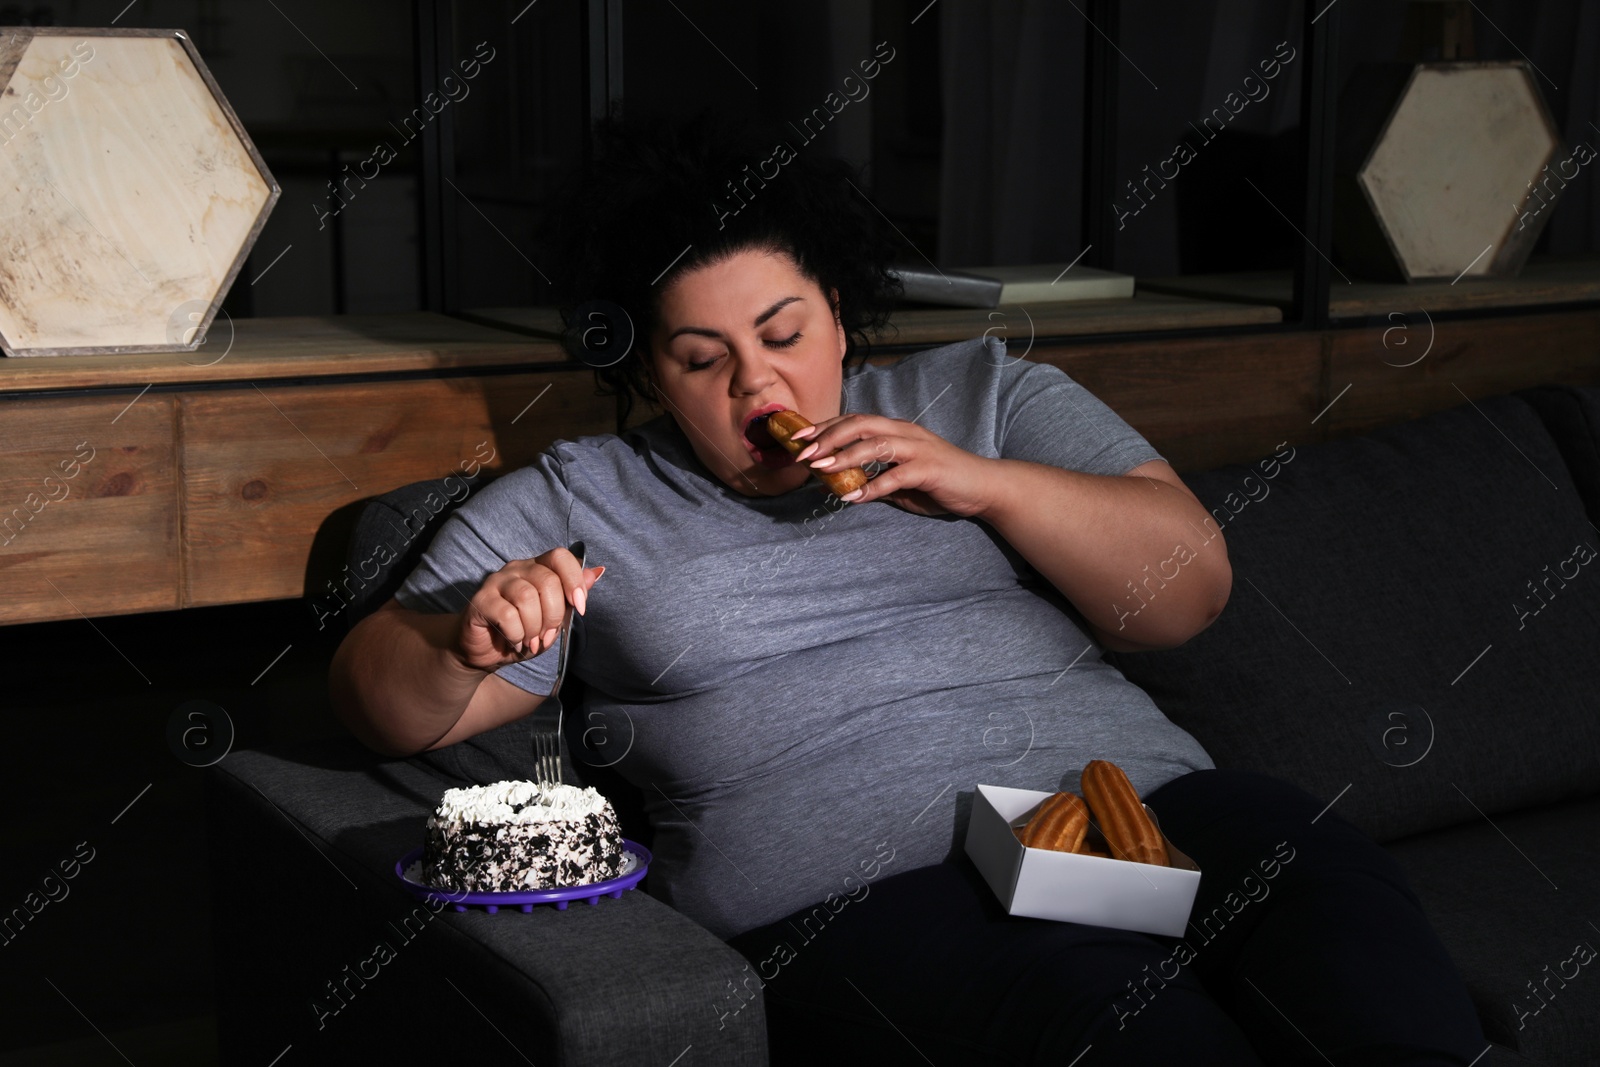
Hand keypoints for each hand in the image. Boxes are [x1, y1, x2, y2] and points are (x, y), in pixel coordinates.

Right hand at [456, 546, 604, 670]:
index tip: (580, 607)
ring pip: (527, 598)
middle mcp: (517, 568)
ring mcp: (496, 581)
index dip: (574, 580)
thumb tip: (597, 572)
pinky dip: (517, 635)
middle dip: (554, 615)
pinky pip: (508, 615)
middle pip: (547, 581)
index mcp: (538, 568)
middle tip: (546, 635)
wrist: (486, 653)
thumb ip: (572, 596)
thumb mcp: (555, 619)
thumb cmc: (522, 633)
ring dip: (534, 627)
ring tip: (530, 640)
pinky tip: (514, 641)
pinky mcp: (480, 600)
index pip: (560, 556)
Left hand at [793, 413, 996, 517]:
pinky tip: (854, 498)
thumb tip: (838, 485)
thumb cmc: (940, 483)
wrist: (983, 487)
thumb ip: (872, 479)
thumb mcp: (899, 481)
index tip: (798, 438)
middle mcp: (905, 433)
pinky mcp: (929, 469)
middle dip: (828, 437)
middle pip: (860, 425)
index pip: (854, 421)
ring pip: (876, 444)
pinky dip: (873, 486)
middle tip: (803, 453)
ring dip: (846, 456)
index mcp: (896, 430)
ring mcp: (918, 449)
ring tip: (821, 470)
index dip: (825, 427)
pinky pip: (896, 476)